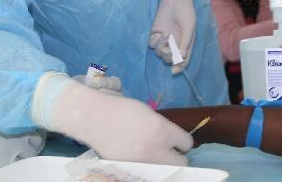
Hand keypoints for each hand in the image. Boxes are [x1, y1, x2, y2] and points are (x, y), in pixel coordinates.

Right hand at [0, 104, 44, 170]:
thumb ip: (9, 103)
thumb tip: (17, 98)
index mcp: (19, 115)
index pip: (38, 120)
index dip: (37, 122)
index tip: (33, 122)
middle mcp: (21, 132)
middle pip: (39, 138)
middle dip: (36, 138)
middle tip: (30, 137)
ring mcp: (14, 149)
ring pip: (32, 154)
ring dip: (30, 151)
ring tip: (23, 149)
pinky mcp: (3, 162)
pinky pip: (19, 165)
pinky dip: (19, 163)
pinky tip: (13, 159)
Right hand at [35, 76, 192, 165]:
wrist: (95, 118)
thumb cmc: (122, 109)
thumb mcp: (148, 113)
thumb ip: (162, 127)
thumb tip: (172, 138)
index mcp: (162, 131)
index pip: (187, 143)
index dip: (183, 141)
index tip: (178, 140)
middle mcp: (156, 149)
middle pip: (181, 163)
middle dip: (178, 157)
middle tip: (170, 151)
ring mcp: (143, 163)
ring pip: (165, 170)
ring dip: (162, 163)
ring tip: (153, 154)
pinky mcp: (130, 170)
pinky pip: (146, 172)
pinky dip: (146, 167)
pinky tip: (139, 157)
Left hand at [149, 0, 195, 73]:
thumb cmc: (186, 12)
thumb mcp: (189, 28)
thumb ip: (186, 43)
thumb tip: (181, 58)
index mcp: (185, 44)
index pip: (182, 61)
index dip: (179, 67)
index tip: (174, 71)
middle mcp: (175, 44)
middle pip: (170, 59)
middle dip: (169, 57)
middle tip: (170, 49)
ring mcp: (164, 39)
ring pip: (160, 53)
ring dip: (162, 48)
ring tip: (166, 35)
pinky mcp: (155, 33)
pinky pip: (152, 44)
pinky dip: (156, 42)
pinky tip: (161, 32)